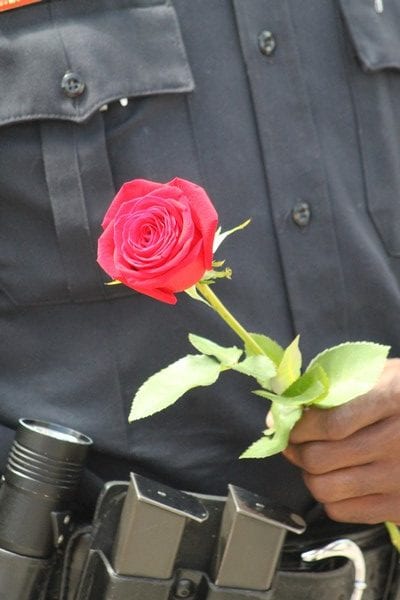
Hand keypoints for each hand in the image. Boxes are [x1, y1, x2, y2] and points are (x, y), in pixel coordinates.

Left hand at [283, 358, 399, 523]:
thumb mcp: (377, 373)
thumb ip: (335, 384)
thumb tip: (288, 404)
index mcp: (392, 401)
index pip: (330, 425)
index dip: (299, 428)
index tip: (290, 425)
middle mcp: (397, 442)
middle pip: (321, 459)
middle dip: (297, 451)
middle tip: (296, 443)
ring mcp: (399, 478)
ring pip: (326, 489)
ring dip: (309, 475)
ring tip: (314, 461)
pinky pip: (343, 511)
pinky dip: (329, 497)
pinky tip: (336, 479)